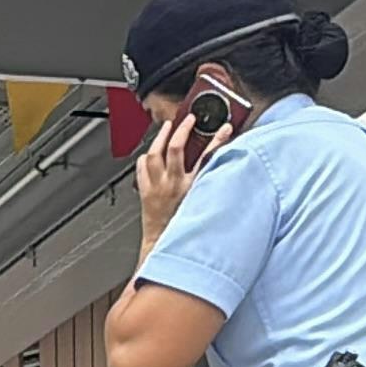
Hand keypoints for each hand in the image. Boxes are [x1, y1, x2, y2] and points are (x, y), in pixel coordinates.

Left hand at [135, 111, 216, 249]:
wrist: (163, 246)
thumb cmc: (184, 230)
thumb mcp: (203, 205)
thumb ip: (211, 184)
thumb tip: (221, 168)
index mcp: (191, 189)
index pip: (207, 158)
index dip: (218, 140)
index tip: (224, 128)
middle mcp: (171, 186)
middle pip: (175, 148)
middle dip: (181, 130)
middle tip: (187, 120)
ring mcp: (155, 187)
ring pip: (154, 154)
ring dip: (160, 138)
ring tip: (167, 128)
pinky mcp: (144, 192)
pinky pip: (141, 167)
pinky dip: (146, 157)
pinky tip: (150, 152)